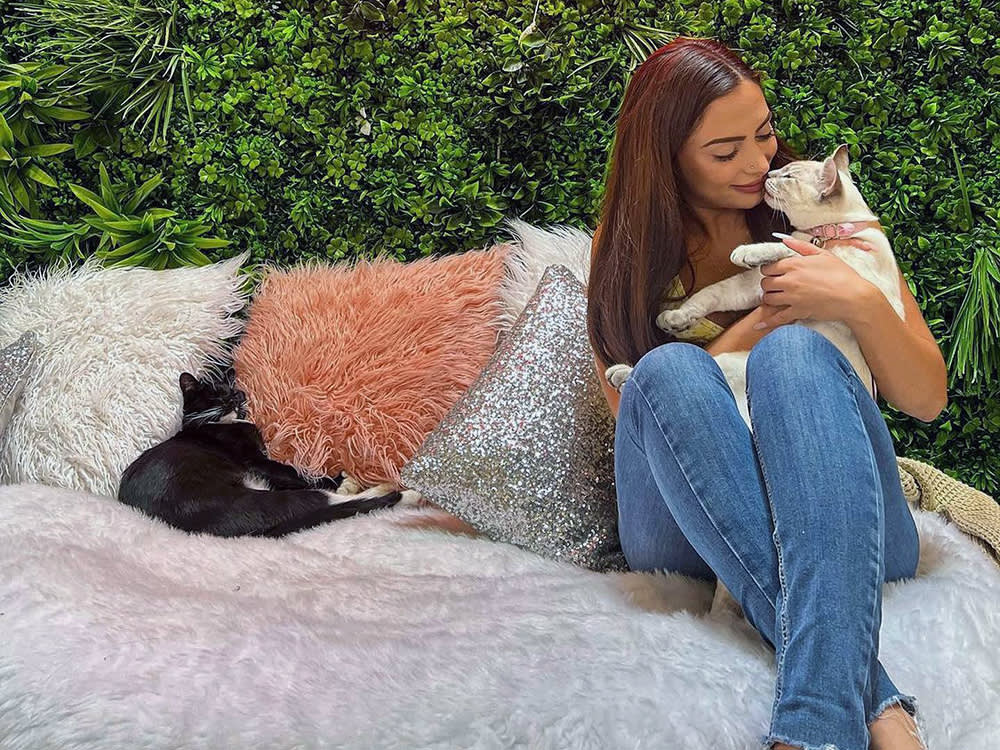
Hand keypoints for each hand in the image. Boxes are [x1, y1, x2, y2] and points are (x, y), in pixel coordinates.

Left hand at [753, 234, 873, 329]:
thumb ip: (801, 246)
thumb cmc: (841, 274)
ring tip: (776, 296)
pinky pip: (777, 318)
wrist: (853, 296)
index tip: (774, 272)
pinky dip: (767, 322)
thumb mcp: (823, 254)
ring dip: (769, 297)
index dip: (769, 270)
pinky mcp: (797, 312)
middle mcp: (789, 281)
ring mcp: (792, 297)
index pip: (768, 267)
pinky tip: (758, 325)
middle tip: (776, 284)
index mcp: (794, 264)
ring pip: (767, 298)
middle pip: (765, 283)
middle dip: (768, 283)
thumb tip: (785, 240)